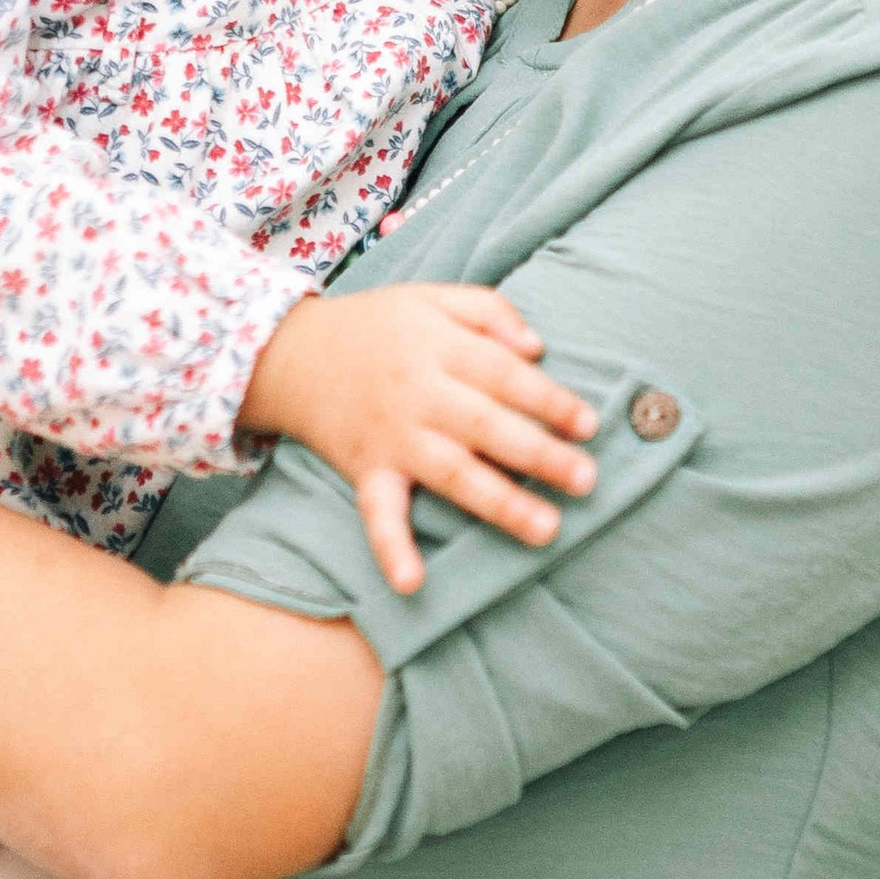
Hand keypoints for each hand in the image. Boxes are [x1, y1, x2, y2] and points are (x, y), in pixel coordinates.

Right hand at [238, 285, 597, 597]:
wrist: (290, 353)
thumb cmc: (377, 326)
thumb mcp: (431, 297)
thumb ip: (489, 311)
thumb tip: (538, 348)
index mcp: (438, 347)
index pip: (504, 373)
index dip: (549, 400)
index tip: (590, 425)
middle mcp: (418, 394)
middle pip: (486, 426)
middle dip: (539, 454)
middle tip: (587, 480)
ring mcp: (391, 436)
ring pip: (450, 473)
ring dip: (499, 503)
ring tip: (546, 529)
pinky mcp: (365, 470)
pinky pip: (377, 512)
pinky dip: (390, 548)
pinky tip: (411, 582)